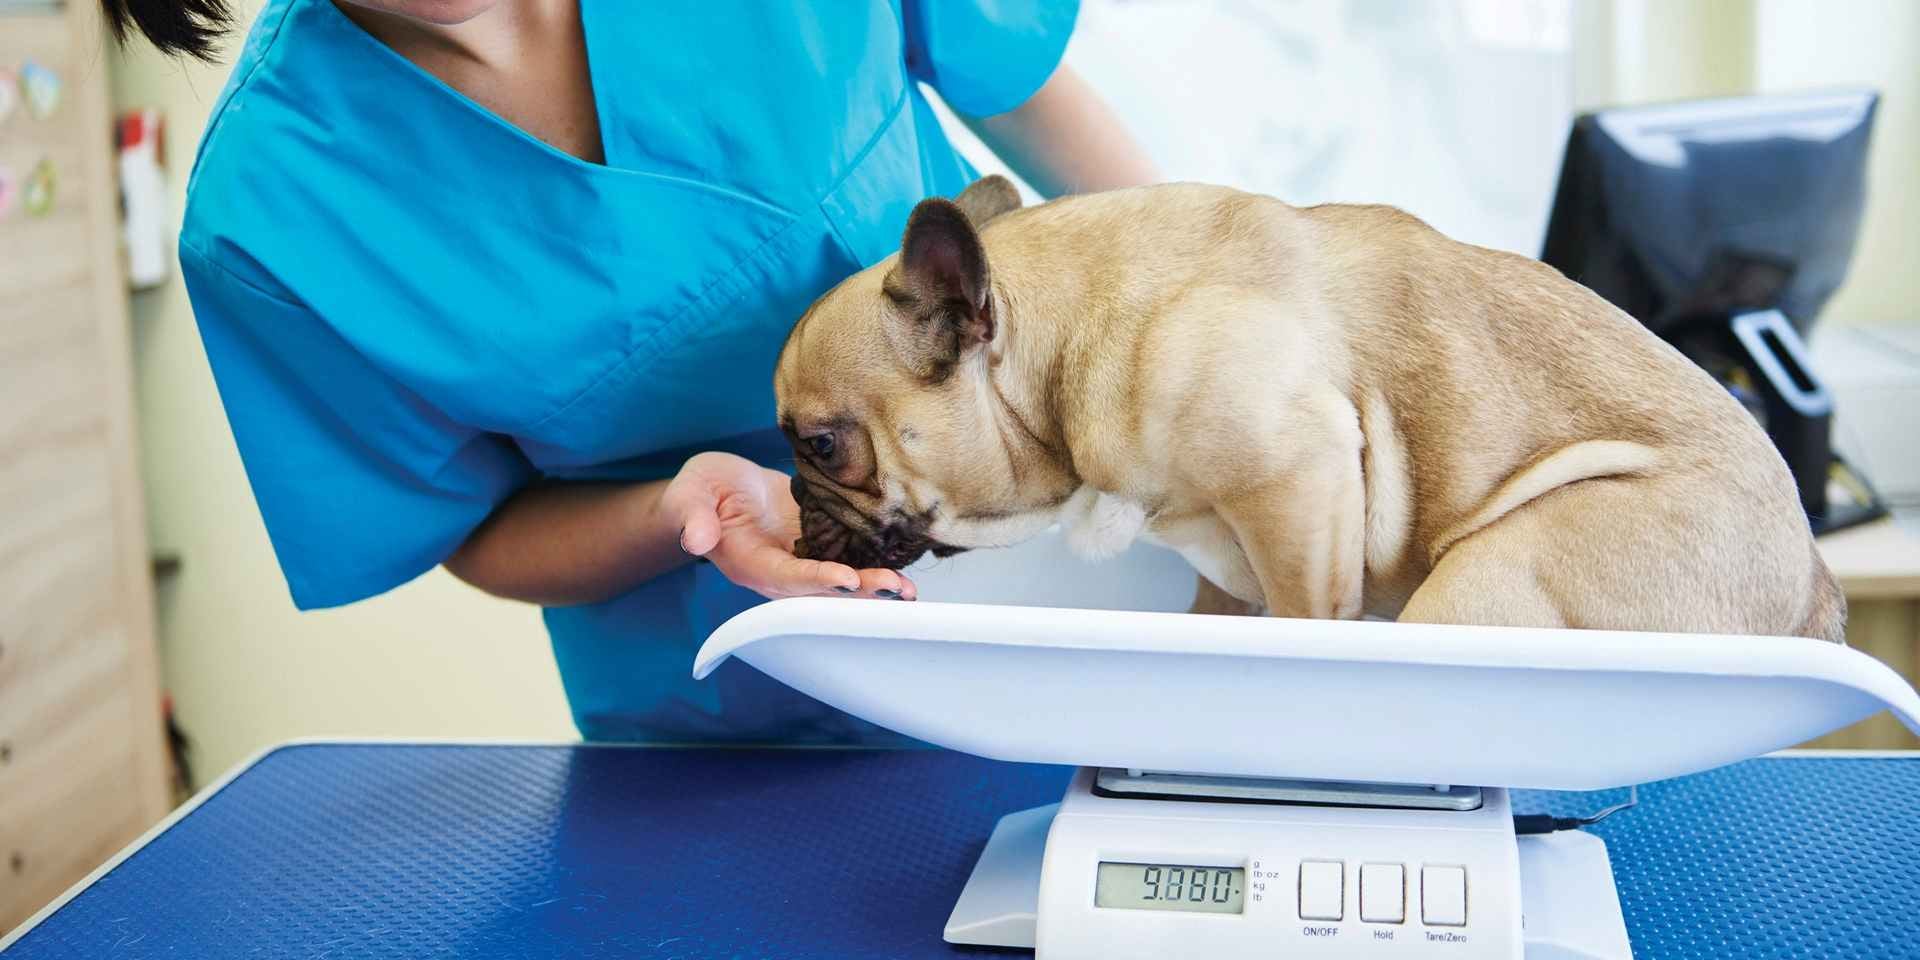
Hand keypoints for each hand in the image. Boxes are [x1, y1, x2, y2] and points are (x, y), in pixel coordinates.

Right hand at [660, 452, 917, 600]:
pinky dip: (875, 562)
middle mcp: (780, 571)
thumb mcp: (690, 497)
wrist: (716, 489)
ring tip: (909, 590)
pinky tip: (904, 562)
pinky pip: (848, 557)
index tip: (847, 581)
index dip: (816, 581)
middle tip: (896, 589)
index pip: (786, 578)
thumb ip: (693, 517)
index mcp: (750, 563)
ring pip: (841, 580)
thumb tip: (696, 538)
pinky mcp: (817, 544)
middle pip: (822, 590)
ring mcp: (801, 560)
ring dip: (875, 586)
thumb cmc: (699, 492)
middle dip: (860, 592)